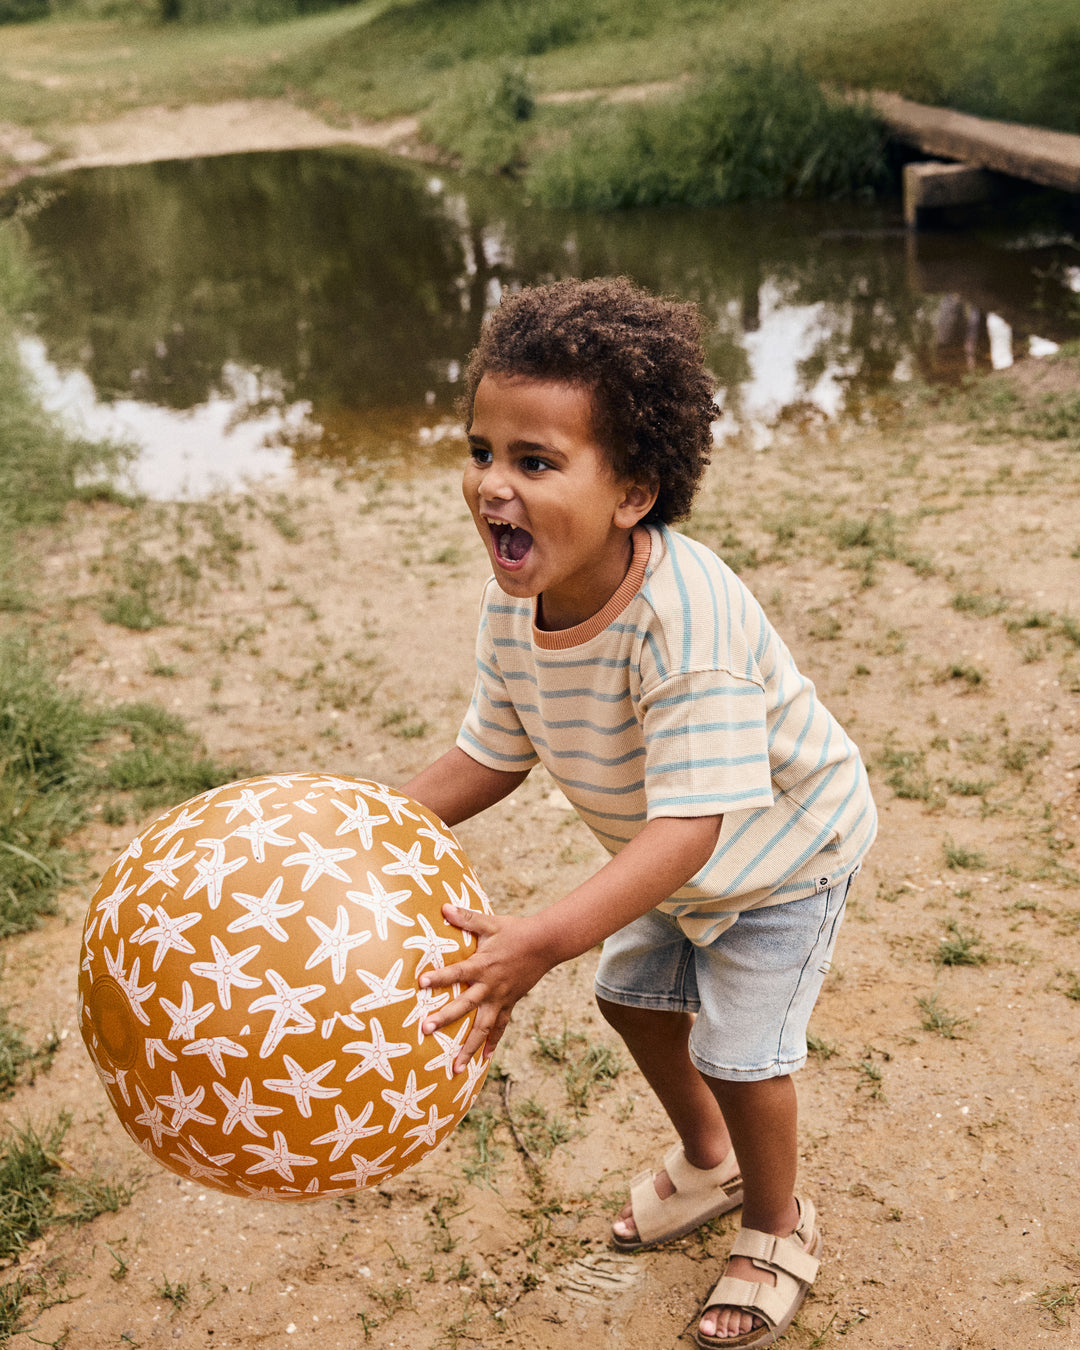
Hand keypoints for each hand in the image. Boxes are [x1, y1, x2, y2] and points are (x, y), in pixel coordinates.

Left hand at [418, 905, 553, 1071]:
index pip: (457, 972)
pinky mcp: (509, 1003)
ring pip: (482, 1027)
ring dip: (468, 1047)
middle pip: (465, 1006)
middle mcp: (490, 986)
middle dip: (445, 1018)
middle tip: (425, 1030)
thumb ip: (466, 917)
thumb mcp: (490, 922)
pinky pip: (500, 1027)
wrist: (545, 943)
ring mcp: (500, 998)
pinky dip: (492, 1043)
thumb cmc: (514, 931)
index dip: (440, 977)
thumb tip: (443, 906)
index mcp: (483, 964)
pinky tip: (482, 1060)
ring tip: (455, 1068)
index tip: (421, 983)